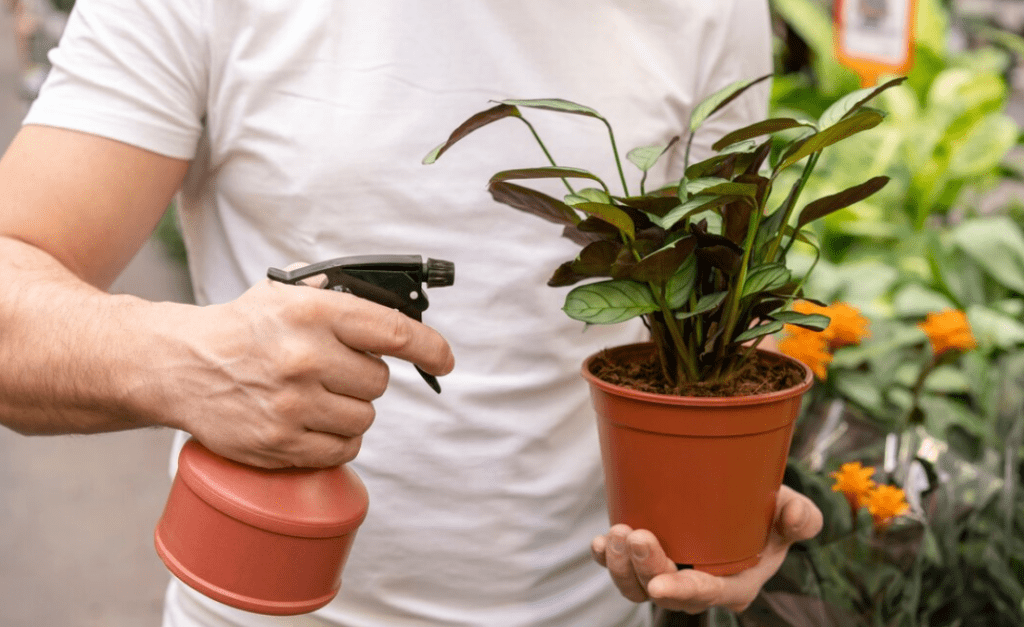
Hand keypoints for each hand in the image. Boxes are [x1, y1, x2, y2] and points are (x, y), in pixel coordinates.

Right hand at [140, 266, 453, 468]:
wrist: (179, 366)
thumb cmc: (242, 329)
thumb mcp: (286, 294)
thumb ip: (339, 296)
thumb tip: (400, 308)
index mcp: (312, 313)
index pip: (394, 332)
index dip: (430, 348)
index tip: (444, 360)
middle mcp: (305, 357)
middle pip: (379, 382)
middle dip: (365, 377)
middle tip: (335, 370)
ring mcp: (292, 405)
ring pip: (365, 418)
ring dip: (351, 409)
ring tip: (317, 395)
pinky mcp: (280, 443)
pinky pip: (343, 449)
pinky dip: (336, 439)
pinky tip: (311, 420)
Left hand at [591, 485, 821, 613]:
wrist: (744, 505)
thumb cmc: (769, 512)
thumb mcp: (792, 510)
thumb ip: (801, 516)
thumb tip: (798, 519)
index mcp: (734, 582)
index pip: (708, 594)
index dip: (683, 592)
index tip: (659, 585)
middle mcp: (698, 586)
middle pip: (666, 592)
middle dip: (644, 570)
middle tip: (635, 536)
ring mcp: (669, 574)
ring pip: (637, 587)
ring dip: (620, 566)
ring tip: (615, 534)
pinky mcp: (647, 560)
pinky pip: (620, 569)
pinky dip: (605, 560)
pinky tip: (598, 544)